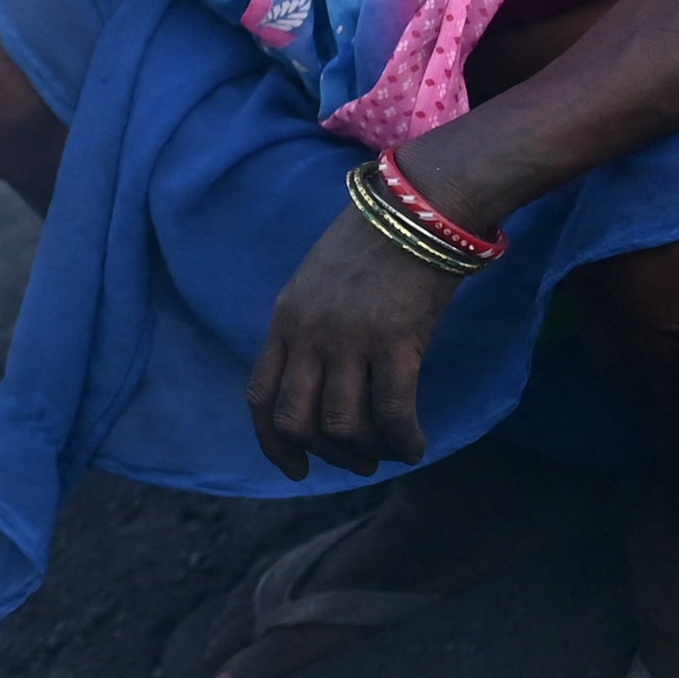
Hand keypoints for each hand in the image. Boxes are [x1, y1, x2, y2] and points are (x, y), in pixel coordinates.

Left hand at [246, 213, 457, 476]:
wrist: (418, 208)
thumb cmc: (374, 242)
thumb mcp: (318, 284)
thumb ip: (309, 330)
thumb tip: (319, 383)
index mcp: (284, 320)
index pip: (259, 396)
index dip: (274, 442)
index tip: (296, 469)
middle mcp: (308, 335)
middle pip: (296, 421)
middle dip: (324, 454)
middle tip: (356, 462)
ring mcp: (348, 339)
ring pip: (341, 425)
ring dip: (366, 451)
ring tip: (389, 451)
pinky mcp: (395, 342)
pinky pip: (392, 413)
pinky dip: (404, 440)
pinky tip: (416, 446)